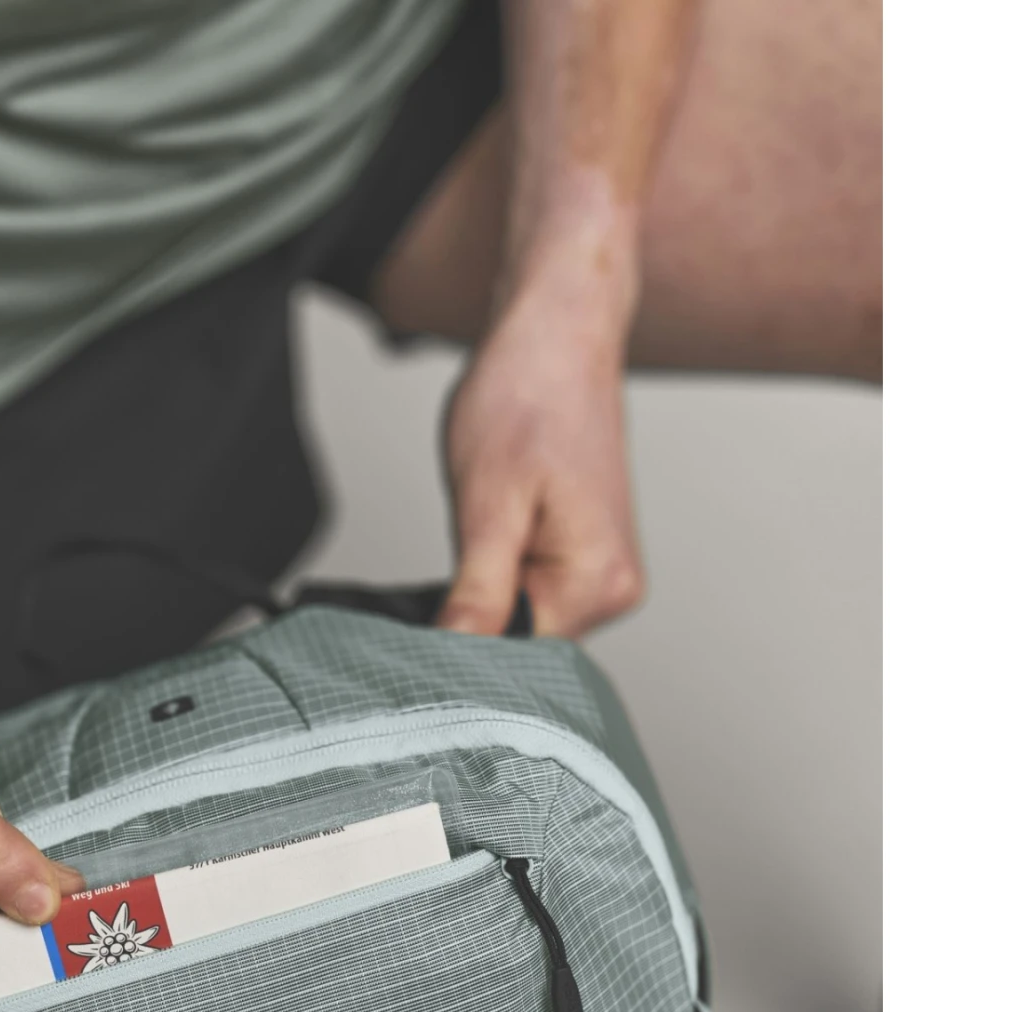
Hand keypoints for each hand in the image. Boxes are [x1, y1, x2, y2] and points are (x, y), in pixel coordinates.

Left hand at [438, 269, 644, 637]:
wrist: (556, 334)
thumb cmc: (526, 398)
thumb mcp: (485, 505)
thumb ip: (477, 593)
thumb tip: (456, 661)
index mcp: (597, 583)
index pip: (517, 661)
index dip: (461, 654)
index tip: (414, 644)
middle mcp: (612, 589)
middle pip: (521, 648)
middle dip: (470, 625)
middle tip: (431, 587)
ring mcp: (601, 575)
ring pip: (519, 622)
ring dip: (479, 599)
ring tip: (468, 542)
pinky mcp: (582, 558)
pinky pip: (527, 595)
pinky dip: (492, 581)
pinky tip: (479, 545)